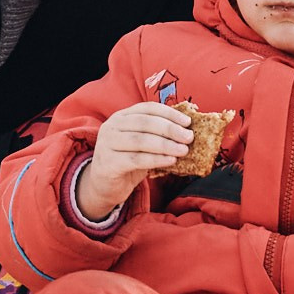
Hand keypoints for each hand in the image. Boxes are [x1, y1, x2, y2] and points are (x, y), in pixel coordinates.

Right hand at [77, 101, 194, 220]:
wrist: (104, 185)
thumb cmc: (128, 160)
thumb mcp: (142, 144)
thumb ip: (157, 134)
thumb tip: (187, 130)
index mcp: (121, 116)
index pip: (148, 108)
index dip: (169, 113)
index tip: (188, 122)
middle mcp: (112, 126)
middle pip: (145, 123)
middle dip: (170, 129)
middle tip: (188, 137)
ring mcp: (107, 144)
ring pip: (140, 140)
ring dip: (165, 145)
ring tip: (183, 150)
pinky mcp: (108, 163)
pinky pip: (136, 159)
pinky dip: (156, 159)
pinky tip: (170, 161)